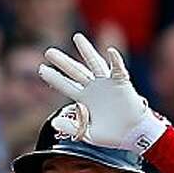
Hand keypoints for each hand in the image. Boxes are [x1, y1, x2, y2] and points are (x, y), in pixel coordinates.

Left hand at [38, 33, 166, 153]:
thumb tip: (54, 122)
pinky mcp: (122, 83)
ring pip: (94, 63)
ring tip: (76, 38)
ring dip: (86, 50)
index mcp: (84, 99)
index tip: (41, 69)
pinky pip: (118, 69)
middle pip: (75, 71)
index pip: (66, 85)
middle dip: (62, 62)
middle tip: (48, 52)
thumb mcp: (87, 134)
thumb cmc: (111, 135)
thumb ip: (71, 127)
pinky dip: (115, 60)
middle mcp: (93, 88)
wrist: (132, 135)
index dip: (54, 78)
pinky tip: (110, 52)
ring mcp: (107, 83)